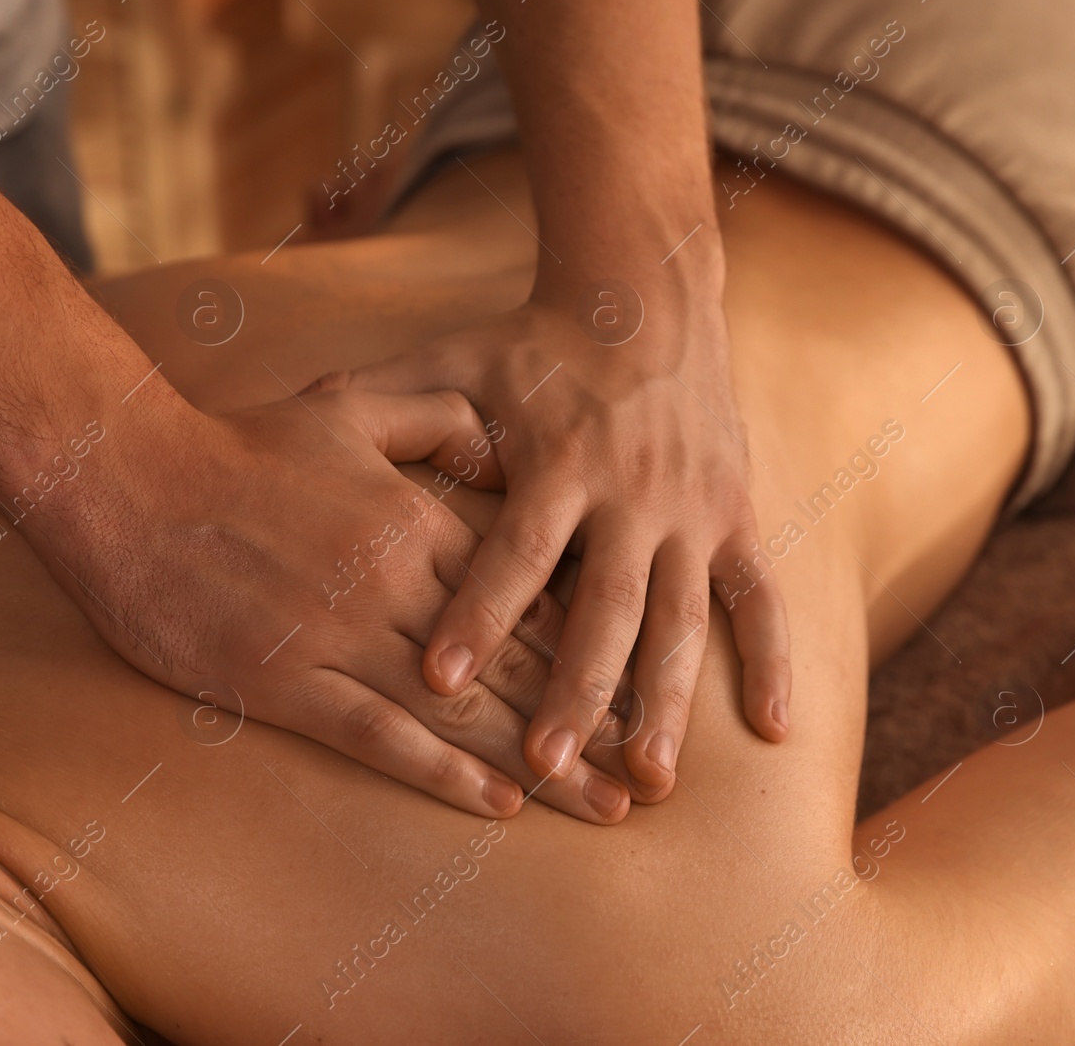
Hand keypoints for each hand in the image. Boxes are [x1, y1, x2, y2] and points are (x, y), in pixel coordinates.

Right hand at [19, 386, 635, 823]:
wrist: (132, 480)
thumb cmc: (239, 444)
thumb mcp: (350, 406)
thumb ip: (437, 420)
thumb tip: (503, 448)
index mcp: (421, 524)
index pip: (530, 599)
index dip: (590, 652)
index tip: (641, 692)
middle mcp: (401, 586)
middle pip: (517, 668)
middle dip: (587, 726)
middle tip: (649, 779)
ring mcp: (347, 638)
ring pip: (467, 713)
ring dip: (541, 763)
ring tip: (605, 807)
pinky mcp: (290, 682)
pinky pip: (383, 737)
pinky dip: (445, 773)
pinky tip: (499, 805)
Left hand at [317, 284, 790, 798]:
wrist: (646, 295)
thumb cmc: (532, 342)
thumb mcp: (454, 358)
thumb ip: (387, 398)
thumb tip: (302, 420)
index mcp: (558, 460)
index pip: (513, 552)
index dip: (475, 615)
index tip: (439, 681)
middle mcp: (630, 492)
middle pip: (602, 607)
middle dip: (573, 692)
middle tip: (545, 767)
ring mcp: (691, 509)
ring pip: (681, 618)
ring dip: (665, 701)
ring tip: (646, 779)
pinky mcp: (735, 514)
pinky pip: (761, 596)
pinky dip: (772, 661)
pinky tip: (771, 730)